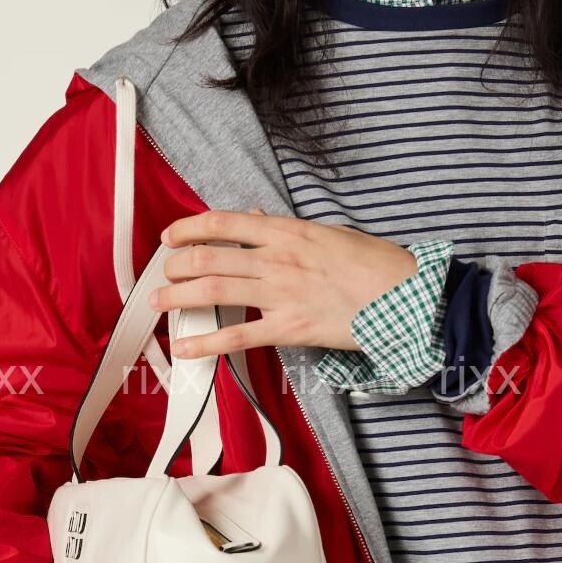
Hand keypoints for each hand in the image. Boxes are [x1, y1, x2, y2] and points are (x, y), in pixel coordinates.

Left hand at [150, 210, 416, 358]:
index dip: (190, 228)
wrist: (404, 296)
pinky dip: (206, 342)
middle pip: (210, 258)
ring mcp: (280, 294)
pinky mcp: (289, 328)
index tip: (171, 236)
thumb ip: (286, 228)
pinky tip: (184, 347)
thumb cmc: (373, 264)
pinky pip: (237, 336)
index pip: (225, 223)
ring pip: (215, 291)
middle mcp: (277, 259)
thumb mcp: (329, 233)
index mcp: (287, 232)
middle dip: (176, 265)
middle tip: (162, 273)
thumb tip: (254, 215)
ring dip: (178, 296)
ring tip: (158, 302)